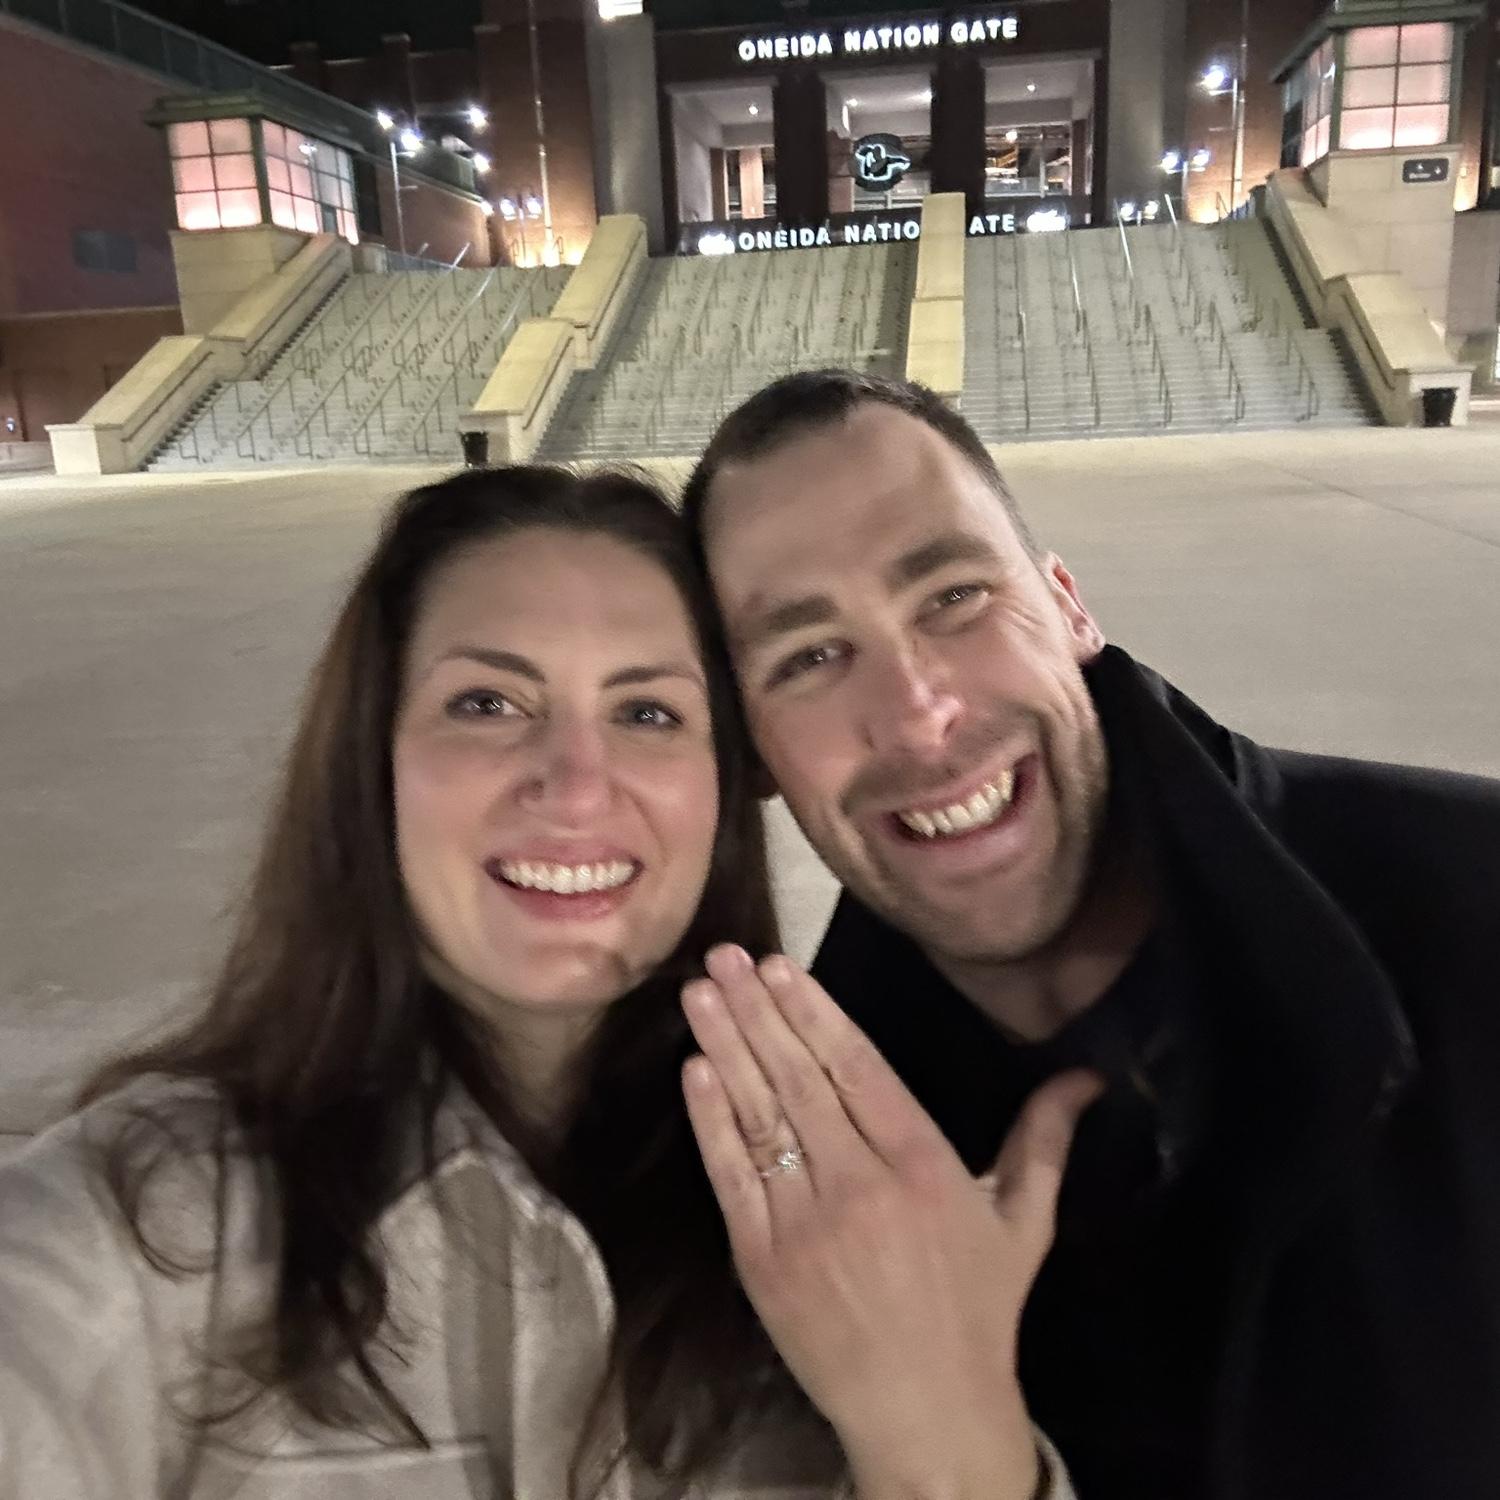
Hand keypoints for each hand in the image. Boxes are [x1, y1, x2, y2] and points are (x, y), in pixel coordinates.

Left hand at [681, 945, 1100, 1499]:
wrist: (925, 1412)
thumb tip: (1087, 1074)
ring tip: (701, 991)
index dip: (816, 1013)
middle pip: (801, 1079)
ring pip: (760, 1116)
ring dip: (726, 1048)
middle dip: (759, 1011)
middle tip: (725, 954)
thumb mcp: (1025, 1222)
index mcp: (925, 1167)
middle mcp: (862, 1185)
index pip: (860, 1069)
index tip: (782, 965)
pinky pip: (731, 1176)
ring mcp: (806, 1222)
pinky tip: (695, 1071)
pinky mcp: (763, 1259)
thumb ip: (1045, 1140)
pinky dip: (711, 1122)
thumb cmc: (978, 1310)